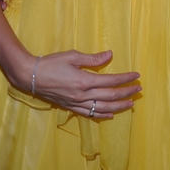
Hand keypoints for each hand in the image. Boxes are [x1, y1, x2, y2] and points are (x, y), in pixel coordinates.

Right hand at [18, 49, 140, 119]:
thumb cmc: (51, 63)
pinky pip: (89, 114)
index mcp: (84, 81)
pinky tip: (110, 114)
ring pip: (102, 108)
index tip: (136, 76)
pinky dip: (102, 115)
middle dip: (126, 93)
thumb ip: (93, 58)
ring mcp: (76, 103)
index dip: (125, 79)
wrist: (31, 76)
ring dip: (118, 106)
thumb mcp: (73, 56)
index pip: (111, 81)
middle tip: (139, 89)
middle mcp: (82, 95)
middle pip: (110, 95)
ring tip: (131, 104)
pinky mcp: (70, 107)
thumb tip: (110, 55)